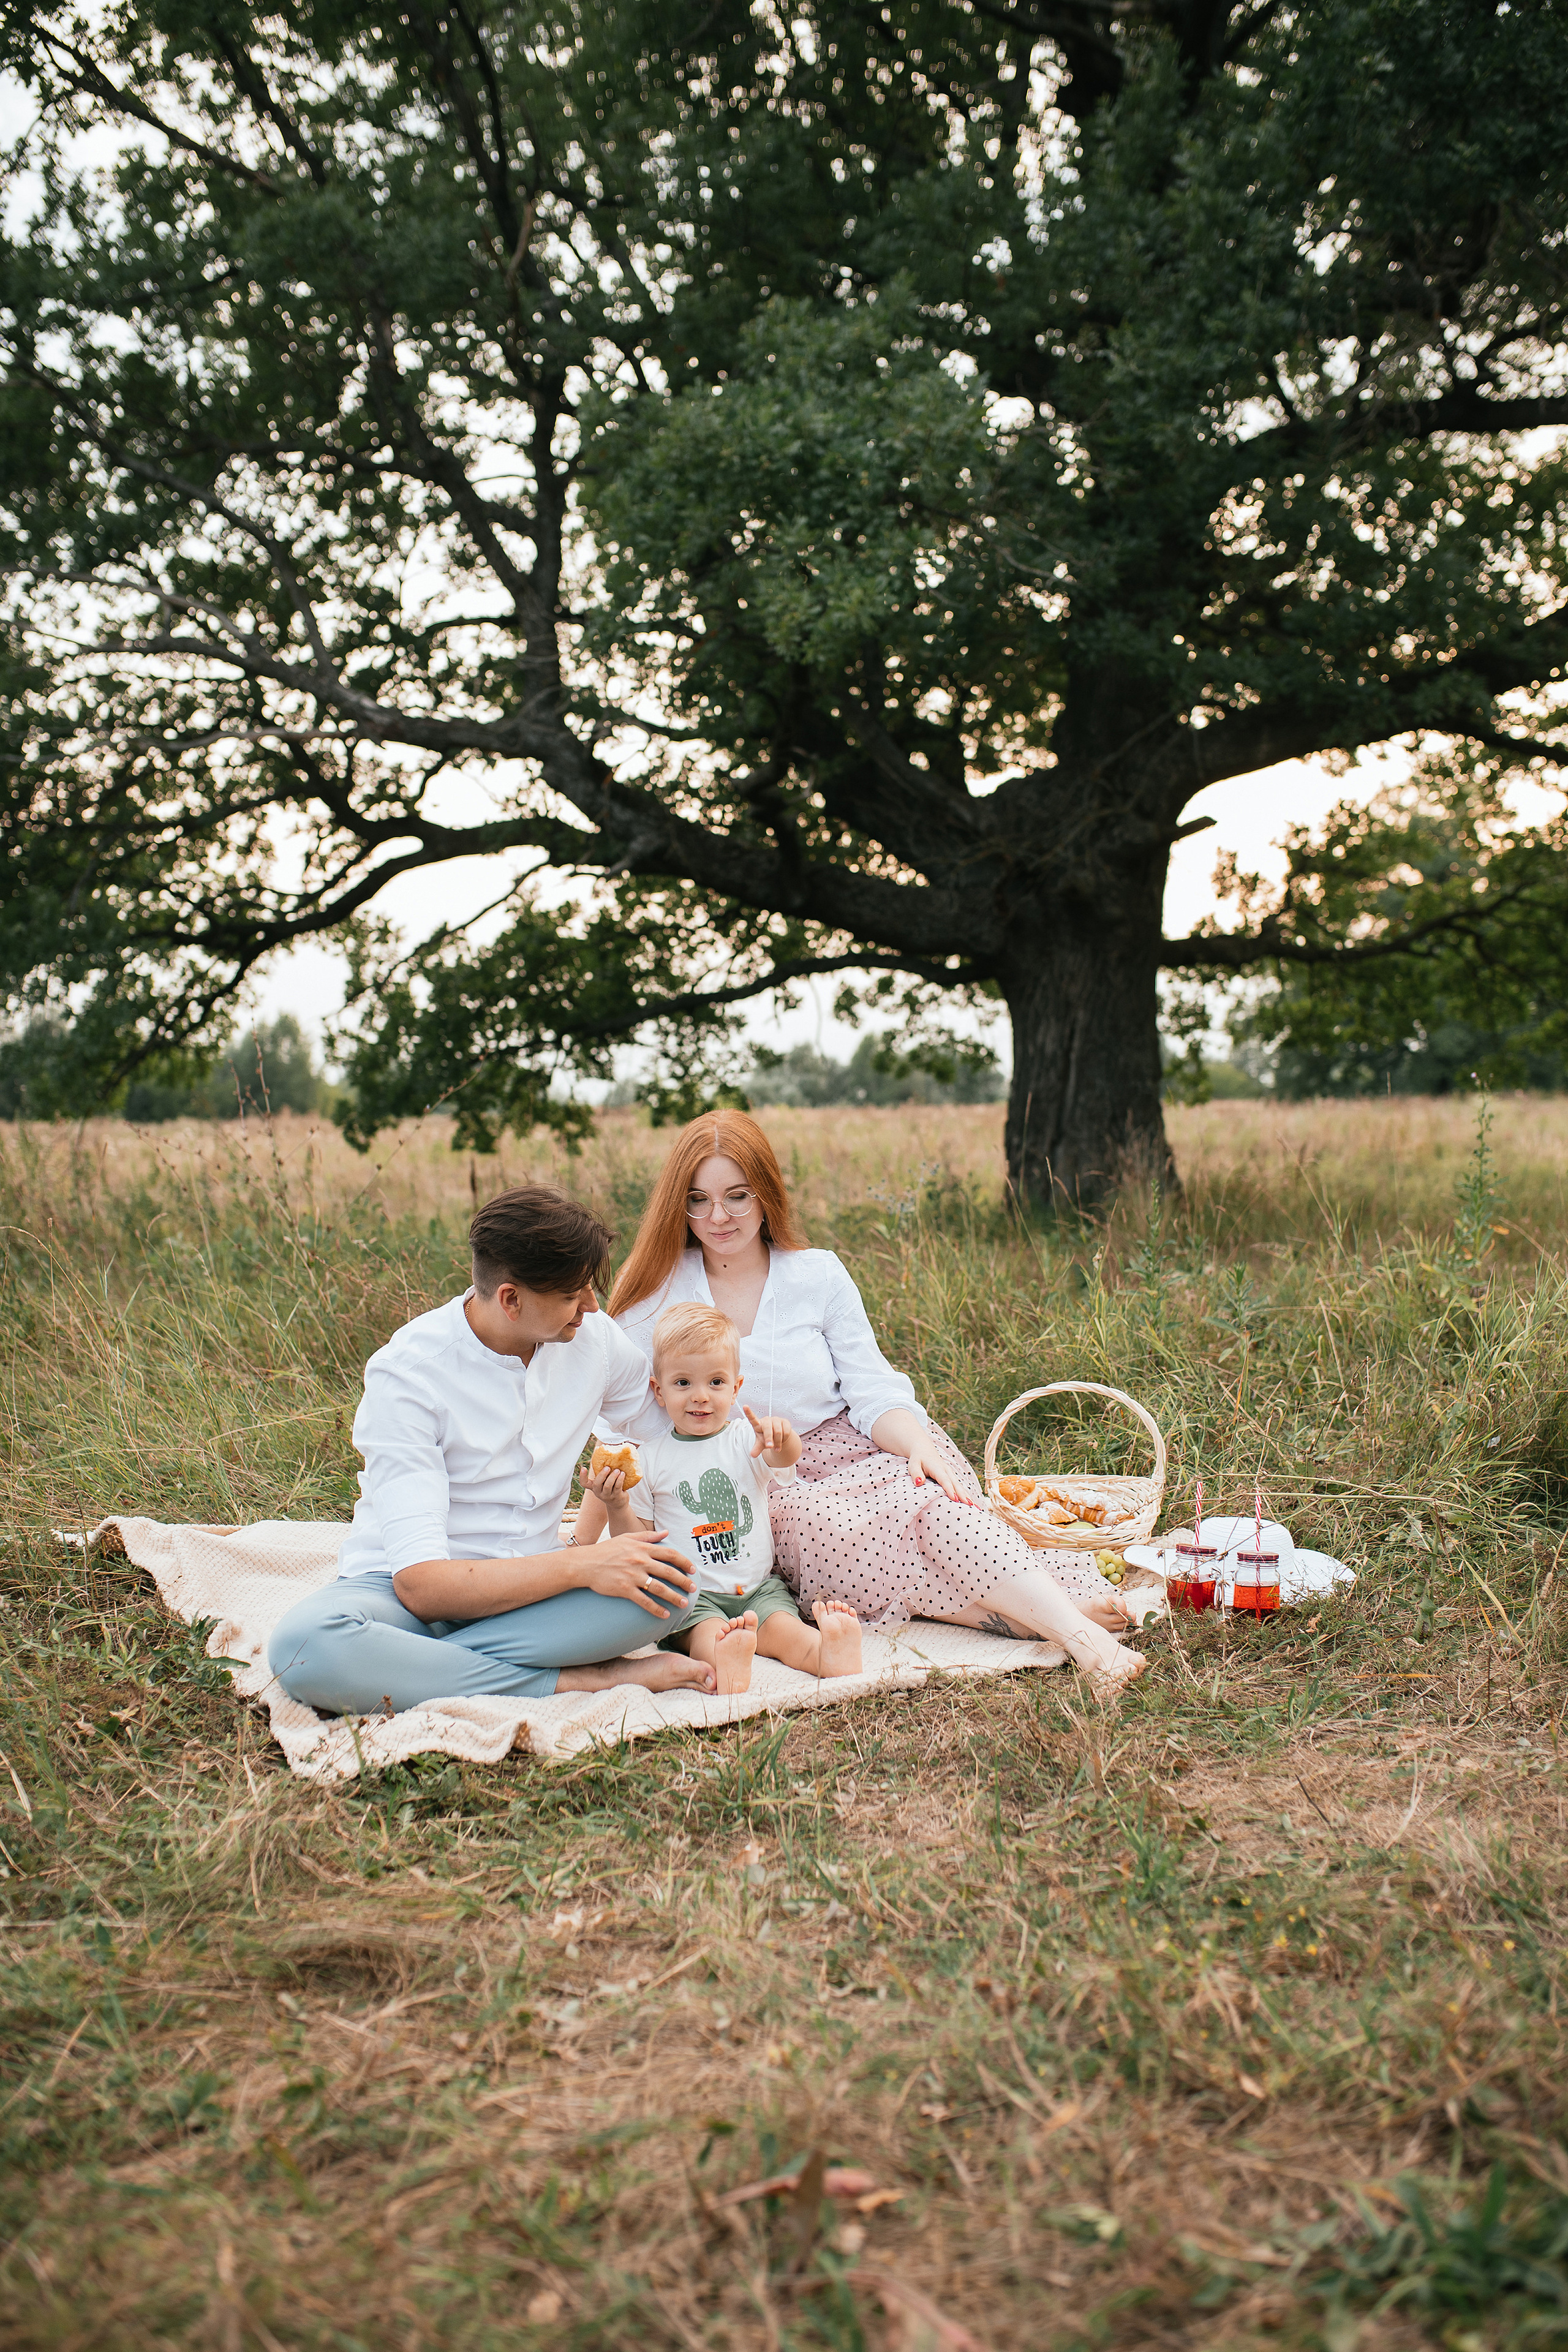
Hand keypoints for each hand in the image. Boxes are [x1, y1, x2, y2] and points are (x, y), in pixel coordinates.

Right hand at [574, 1532, 694, 1619]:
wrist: (585, 1564)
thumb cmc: (606, 1550)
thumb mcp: (627, 1538)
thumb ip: (648, 1536)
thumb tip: (666, 1533)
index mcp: (642, 1548)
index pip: (670, 1554)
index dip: (684, 1562)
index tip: (692, 1570)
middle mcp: (640, 1561)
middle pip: (668, 1571)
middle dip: (683, 1581)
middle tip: (693, 1588)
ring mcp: (632, 1576)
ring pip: (659, 1588)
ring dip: (674, 1597)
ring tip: (683, 1604)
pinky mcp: (624, 1589)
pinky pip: (644, 1601)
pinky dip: (656, 1609)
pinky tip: (665, 1614)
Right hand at [583, 1463, 627, 1502]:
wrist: (618, 1503)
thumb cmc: (610, 1488)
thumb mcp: (604, 1482)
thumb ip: (604, 1473)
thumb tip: (609, 1455)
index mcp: (594, 1487)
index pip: (584, 1483)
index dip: (582, 1476)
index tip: (583, 1468)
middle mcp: (598, 1492)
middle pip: (597, 1484)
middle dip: (602, 1475)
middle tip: (607, 1467)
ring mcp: (607, 1495)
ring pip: (608, 1485)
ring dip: (613, 1476)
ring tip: (618, 1470)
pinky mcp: (616, 1496)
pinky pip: (617, 1487)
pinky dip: (620, 1479)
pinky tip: (623, 1474)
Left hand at [744, 1405, 797, 1459]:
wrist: (779, 1438)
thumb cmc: (766, 1439)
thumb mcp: (760, 1444)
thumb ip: (756, 1448)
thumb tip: (753, 1455)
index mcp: (758, 1424)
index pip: (752, 1418)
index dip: (748, 1412)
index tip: (745, 1406)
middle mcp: (767, 1420)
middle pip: (767, 1428)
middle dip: (768, 1438)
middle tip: (769, 1447)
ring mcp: (776, 1420)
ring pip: (778, 1431)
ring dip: (778, 1442)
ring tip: (776, 1449)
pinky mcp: (785, 1421)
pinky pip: (786, 1431)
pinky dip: (784, 1439)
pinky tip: (782, 1441)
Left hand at [902, 1439, 976, 1505]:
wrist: (925, 1451)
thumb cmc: (918, 1459)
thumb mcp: (913, 1464)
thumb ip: (916, 1473)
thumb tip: (919, 1483)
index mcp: (938, 1468)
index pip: (945, 1480)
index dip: (950, 1490)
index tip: (955, 1499)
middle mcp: (947, 1471)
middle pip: (956, 1484)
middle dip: (963, 1495)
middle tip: (970, 1505)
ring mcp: (951, 1474)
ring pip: (960, 1486)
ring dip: (967, 1496)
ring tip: (975, 1508)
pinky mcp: (952, 1478)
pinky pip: (959, 1487)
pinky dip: (965, 1495)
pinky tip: (971, 1504)